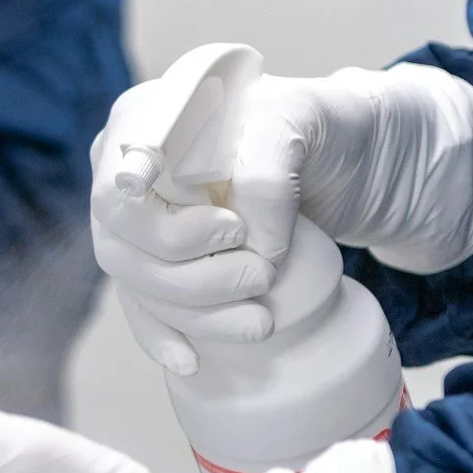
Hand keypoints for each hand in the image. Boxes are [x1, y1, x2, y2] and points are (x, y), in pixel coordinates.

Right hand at [91, 64, 472, 373]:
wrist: (353, 163)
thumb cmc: (324, 127)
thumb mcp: (306, 119)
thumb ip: (264, 169)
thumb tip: (246, 242)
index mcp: (152, 114)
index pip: (121, 169)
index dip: (150, 204)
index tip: (216, 223)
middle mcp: (130, 166)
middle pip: (119, 233)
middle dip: (186, 267)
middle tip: (259, 270)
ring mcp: (141, 218)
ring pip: (133, 278)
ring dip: (192, 309)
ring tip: (259, 319)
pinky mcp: (163, 263)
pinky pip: (142, 307)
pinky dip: (165, 335)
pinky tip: (190, 358)